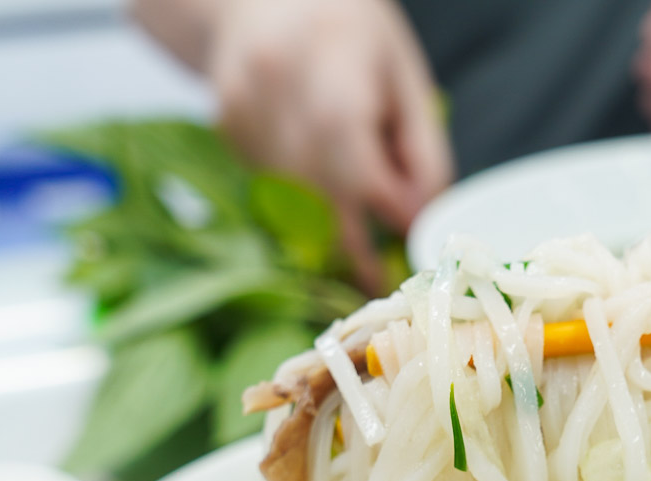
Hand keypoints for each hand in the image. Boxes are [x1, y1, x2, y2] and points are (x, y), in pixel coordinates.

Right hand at [209, 0, 452, 288]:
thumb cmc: (351, 29)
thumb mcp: (406, 80)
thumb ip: (422, 152)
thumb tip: (424, 217)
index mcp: (339, 97)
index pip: (373, 188)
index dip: (397, 221)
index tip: (415, 243)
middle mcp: (285, 113)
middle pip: (326, 212)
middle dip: (356, 253)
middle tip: (376, 281)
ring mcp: (247, 121)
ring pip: (294, 207)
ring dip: (325, 223)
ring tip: (348, 220)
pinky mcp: (226, 127)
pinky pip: (268, 186)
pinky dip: (295, 192)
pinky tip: (306, 160)